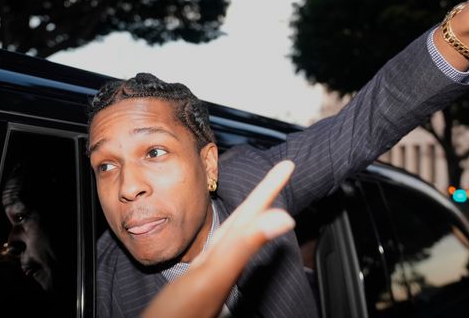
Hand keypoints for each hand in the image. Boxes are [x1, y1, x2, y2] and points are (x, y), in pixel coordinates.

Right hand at [141, 160, 295, 317]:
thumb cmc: (180, 316)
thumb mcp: (214, 274)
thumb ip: (245, 244)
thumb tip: (286, 218)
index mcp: (227, 254)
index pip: (254, 213)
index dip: (270, 187)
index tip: (288, 165)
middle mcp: (223, 262)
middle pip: (248, 221)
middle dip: (264, 194)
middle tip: (281, 171)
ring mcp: (211, 274)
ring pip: (235, 236)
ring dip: (247, 213)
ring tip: (259, 198)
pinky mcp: (197, 286)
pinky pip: (217, 252)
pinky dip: (224, 237)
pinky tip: (224, 240)